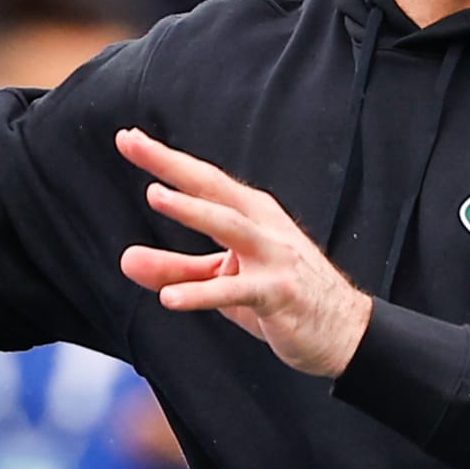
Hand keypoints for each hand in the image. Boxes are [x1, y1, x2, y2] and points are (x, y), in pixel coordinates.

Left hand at [115, 127, 371, 378]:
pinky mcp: (279, 293)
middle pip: (212, 187)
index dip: (165, 159)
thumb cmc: (279, 295)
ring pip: (229, 225)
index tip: (127, 138)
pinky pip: (237, 292)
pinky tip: (170, 298)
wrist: (344, 330)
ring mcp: (274, 256)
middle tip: (132, 142)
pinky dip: (202, 294)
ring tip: (155, 195)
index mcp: (250, 213)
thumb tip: (125, 260)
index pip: (202, 180)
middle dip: (171, 163)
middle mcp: (263, 224)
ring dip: (193, 210)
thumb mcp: (222, 280)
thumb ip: (175, 270)